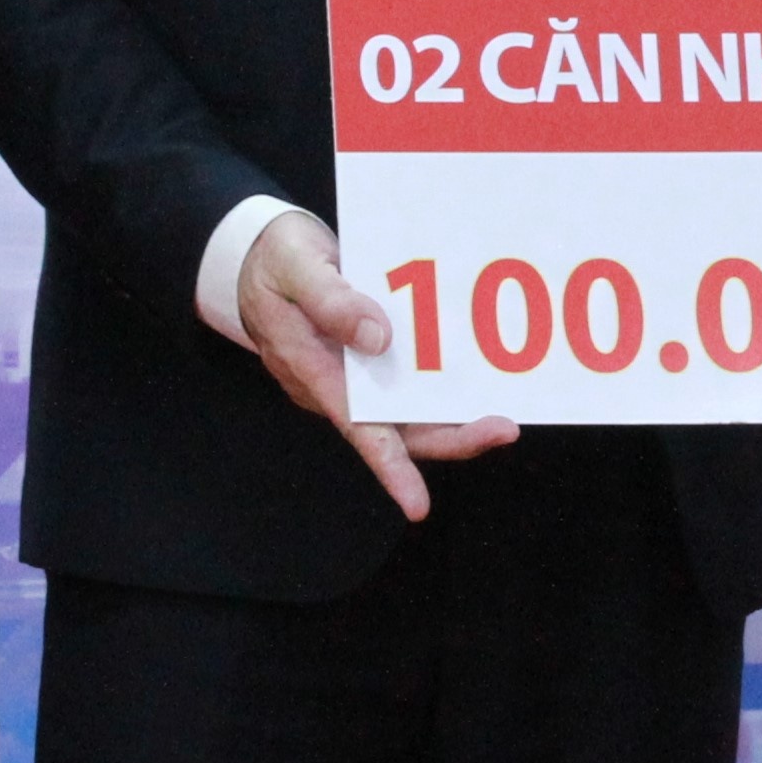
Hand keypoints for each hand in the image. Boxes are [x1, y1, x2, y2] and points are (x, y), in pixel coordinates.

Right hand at [237, 212, 514, 517]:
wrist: (258, 257)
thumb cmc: (275, 260)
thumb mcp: (295, 265)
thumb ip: (332, 301)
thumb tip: (377, 338)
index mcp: (312, 369)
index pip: (356, 426)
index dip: (390, 468)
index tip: (417, 505)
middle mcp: (337, 386)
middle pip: (397, 430)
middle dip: (452, 438)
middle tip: (503, 429)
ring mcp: (354, 377)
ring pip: (409, 413)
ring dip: (455, 418)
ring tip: (503, 417)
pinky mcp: (368, 362)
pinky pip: (408, 385)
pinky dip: (443, 386)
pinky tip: (479, 377)